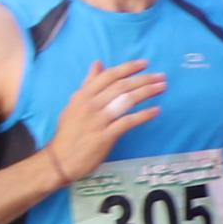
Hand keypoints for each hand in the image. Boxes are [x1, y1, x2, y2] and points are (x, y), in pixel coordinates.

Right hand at [47, 60, 166, 183]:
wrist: (59, 160)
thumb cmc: (69, 132)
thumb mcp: (75, 104)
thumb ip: (88, 84)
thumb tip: (98, 63)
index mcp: (83, 95)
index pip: (109, 76)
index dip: (128, 68)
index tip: (145, 63)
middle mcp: (90, 105)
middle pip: (121, 86)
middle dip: (143, 79)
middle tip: (161, 76)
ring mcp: (98, 121)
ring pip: (126, 101)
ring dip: (147, 92)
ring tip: (162, 87)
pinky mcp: (105, 136)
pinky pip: (127, 122)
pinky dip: (143, 115)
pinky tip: (156, 110)